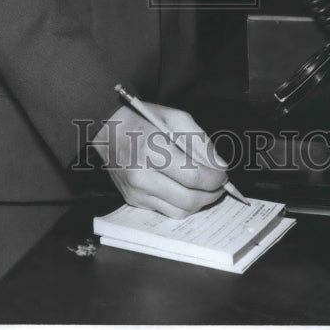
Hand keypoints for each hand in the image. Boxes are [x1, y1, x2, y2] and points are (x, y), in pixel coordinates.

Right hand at [92, 103, 227, 217]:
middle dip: (212, 194)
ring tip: (204, 187)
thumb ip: (200, 141)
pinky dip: (181, 203)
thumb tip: (219, 166)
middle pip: (189, 199)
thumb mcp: (175, 117)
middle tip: (219, 184)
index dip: (216, 179)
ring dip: (199, 202)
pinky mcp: (133, 200)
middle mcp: (142, 175)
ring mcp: (136, 191)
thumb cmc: (142, 119)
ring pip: (180, 211)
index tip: (224, 175)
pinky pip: (166, 211)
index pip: (193, 177)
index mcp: (152, 149)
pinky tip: (184, 189)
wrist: (106, 129)